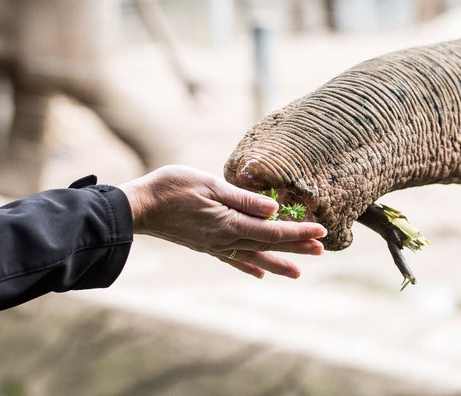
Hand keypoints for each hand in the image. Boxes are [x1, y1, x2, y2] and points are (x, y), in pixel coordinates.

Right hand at [119, 165, 326, 278]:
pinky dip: (249, 267)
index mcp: (230, 223)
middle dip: (296, 247)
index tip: (321, 231)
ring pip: (254, 256)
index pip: (273, 230)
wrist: (139, 208)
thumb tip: (274, 209)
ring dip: (277, 263)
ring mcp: (216, 245)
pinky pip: (233, 260)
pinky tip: (259, 275)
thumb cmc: (171, 189)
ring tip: (298, 272)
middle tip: (321, 250)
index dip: (298, 231)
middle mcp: (226, 239)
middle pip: (268, 245)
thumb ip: (244, 199)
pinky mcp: (206, 246)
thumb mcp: (209, 185)